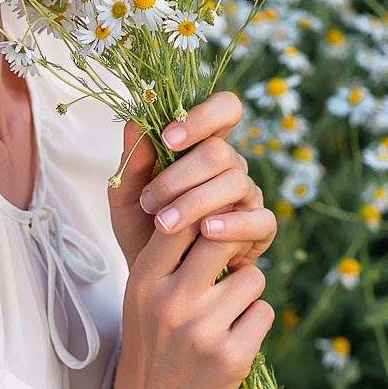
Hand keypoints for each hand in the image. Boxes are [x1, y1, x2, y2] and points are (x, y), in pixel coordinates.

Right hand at [106, 153, 276, 388]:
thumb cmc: (150, 349)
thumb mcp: (141, 298)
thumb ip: (167, 256)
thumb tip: (208, 208)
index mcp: (144, 281)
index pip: (182, 218)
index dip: (206, 216)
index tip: (213, 224)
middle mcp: (170, 301)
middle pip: (223, 237)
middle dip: (235, 245)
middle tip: (232, 261)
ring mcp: (202, 330)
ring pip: (252, 277)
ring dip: (247, 292)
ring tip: (225, 315)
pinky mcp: (232, 356)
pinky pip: (264, 312)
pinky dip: (255, 323)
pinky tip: (233, 340)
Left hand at [107, 91, 276, 273]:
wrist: (156, 279)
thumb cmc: (143, 231)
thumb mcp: (126, 198)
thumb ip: (131, 162)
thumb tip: (134, 122)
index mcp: (202, 147)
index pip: (224, 109)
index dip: (202, 116)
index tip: (169, 138)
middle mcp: (231, 167)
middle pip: (220, 151)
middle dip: (180, 175)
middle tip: (149, 201)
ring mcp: (248, 197)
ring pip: (235, 182)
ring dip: (194, 202)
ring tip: (164, 225)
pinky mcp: (260, 229)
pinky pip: (259, 219)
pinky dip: (232, 225)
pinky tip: (206, 233)